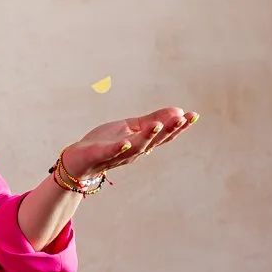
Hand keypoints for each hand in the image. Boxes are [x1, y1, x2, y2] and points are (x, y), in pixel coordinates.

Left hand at [63, 106, 195, 180]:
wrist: (78, 161)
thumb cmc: (105, 143)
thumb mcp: (131, 128)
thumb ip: (152, 120)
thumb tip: (178, 111)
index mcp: (142, 144)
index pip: (163, 136)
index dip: (179, 127)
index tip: (194, 116)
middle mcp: (133, 152)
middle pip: (154, 141)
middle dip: (169, 130)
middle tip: (184, 118)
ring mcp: (117, 154)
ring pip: (136, 147)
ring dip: (147, 137)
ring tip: (157, 125)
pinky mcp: (99, 155)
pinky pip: (110, 152)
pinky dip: (119, 148)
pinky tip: (126, 141)